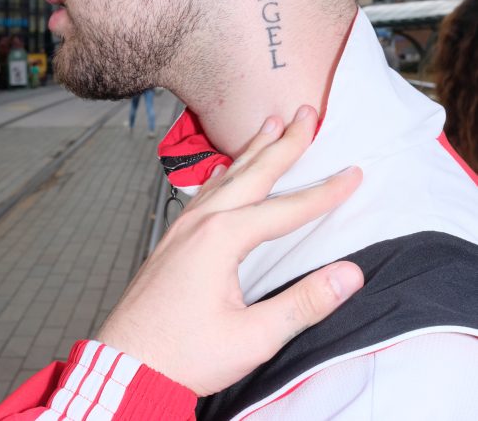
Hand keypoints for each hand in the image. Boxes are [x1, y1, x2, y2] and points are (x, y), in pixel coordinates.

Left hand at [97, 105, 362, 396]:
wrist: (126, 365)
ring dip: (253, 149)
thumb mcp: (253, 337)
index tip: (353, 173)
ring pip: (227, 175)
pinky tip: (229, 168)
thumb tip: (350, 275)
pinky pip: (205, 190)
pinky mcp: (175, 237)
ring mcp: (184, 225)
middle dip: (284, 143)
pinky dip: (226, 171)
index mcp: (222, 238)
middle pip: (254, 173)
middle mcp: (202, 221)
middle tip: (305, 114)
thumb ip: (304, 303)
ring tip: (271, 125)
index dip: (324, 192)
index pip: (286, 209)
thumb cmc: (185, 354)